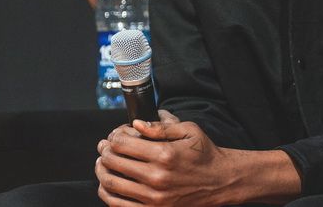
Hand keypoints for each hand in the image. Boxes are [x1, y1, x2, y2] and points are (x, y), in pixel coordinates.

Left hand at [94, 110, 299, 205]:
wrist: (220, 182)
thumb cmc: (204, 154)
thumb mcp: (188, 130)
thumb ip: (160, 127)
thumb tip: (135, 124)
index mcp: (164, 154)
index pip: (122, 143)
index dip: (113, 136)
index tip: (115, 135)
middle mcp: (156, 177)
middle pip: (113, 162)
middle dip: (104, 151)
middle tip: (104, 147)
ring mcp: (154, 197)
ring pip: (111, 184)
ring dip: (101, 171)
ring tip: (103, 163)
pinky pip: (119, 205)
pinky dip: (107, 194)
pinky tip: (108, 184)